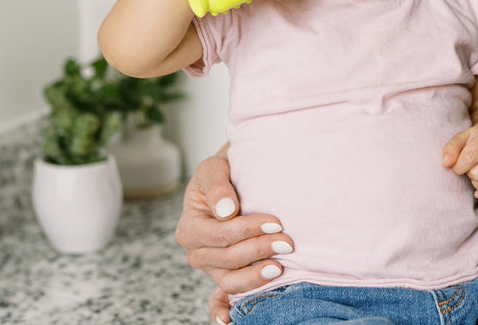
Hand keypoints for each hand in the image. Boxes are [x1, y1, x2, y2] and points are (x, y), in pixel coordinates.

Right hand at [174, 152, 293, 323]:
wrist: (232, 178)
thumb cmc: (222, 173)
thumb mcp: (214, 169)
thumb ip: (217, 186)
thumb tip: (225, 211)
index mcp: (190, 227)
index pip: (220, 235)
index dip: (248, 230)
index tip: (275, 222)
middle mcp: (197, 252)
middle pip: (229, 259)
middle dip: (259, 250)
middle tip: (288, 242)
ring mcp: (211, 267)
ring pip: (231, 280)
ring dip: (256, 277)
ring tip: (280, 267)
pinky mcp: (223, 275)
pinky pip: (221, 298)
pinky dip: (223, 311)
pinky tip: (231, 319)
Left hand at [442, 122, 477, 204]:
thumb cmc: (475, 141)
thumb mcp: (462, 138)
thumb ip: (451, 149)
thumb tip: (446, 164)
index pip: (468, 158)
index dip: (458, 167)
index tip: (457, 166)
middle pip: (477, 175)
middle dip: (468, 174)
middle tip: (471, 168)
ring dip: (476, 184)